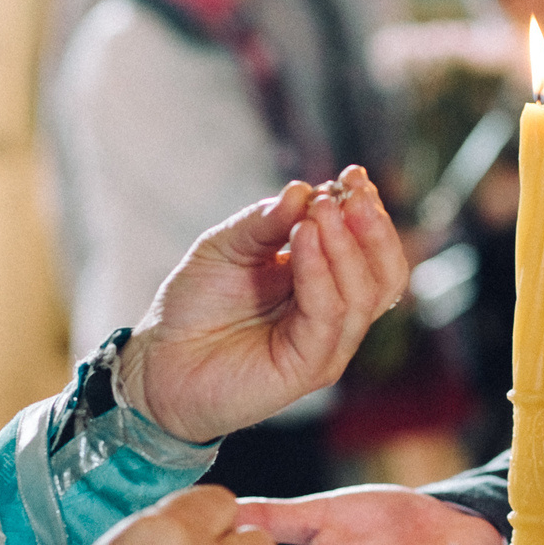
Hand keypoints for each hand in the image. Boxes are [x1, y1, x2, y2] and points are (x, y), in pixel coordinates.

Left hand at [118, 168, 406, 444]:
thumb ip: (264, 222)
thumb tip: (303, 190)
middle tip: (350, 190)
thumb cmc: (195, 306)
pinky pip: (327, 316)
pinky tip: (302, 238)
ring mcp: (324, 345)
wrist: (159, 362)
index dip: (370, 214)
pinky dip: (318, 273)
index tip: (353, 175)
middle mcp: (333, 316)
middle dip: (372, 228)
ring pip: (363, 296)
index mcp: (324, 285)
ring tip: (320, 210)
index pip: (371, 251)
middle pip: (384, 275)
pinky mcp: (306, 369)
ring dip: (345, 245)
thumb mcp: (227, 246)